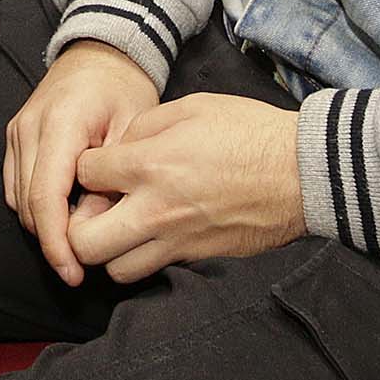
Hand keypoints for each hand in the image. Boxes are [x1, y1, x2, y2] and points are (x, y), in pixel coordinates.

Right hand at [2, 43, 162, 285]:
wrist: (101, 52)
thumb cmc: (123, 88)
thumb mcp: (132, 130)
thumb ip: (111, 181)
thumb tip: (90, 229)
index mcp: (61, 123)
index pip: (46, 197)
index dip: (57, 243)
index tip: (74, 272)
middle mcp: (29, 127)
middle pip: (28, 204)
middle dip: (51, 241)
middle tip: (82, 266)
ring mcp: (17, 131)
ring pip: (18, 199)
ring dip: (42, 226)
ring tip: (76, 241)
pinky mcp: (14, 136)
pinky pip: (14, 185)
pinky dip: (34, 206)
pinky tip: (62, 214)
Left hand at [63, 93, 304, 285]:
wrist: (301, 171)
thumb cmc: (249, 131)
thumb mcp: (192, 106)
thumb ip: (145, 126)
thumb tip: (119, 150)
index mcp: (151, 164)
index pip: (84, 175)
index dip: (84, 168)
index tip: (98, 166)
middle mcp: (156, 210)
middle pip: (85, 241)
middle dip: (77, 226)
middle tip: (93, 210)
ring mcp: (177, 241)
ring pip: (115, 270)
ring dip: (110, 251)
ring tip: (121, 228)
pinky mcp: (198, 259)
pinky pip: (152, 272)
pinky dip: (142, 261)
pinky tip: (151, 237)